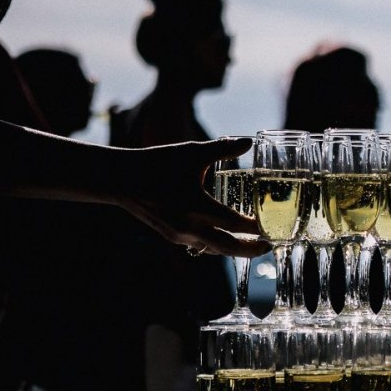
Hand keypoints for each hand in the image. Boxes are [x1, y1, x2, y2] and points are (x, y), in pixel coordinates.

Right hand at [116, 137, 268, 256]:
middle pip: (229, 247)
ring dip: (234, 248)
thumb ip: (223, 148)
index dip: (257, 227)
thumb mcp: (192, 153)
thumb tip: (249, 140)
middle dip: (251, 249)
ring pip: (214, 249)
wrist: (118, 178)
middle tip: (269, 246)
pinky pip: (200, 245)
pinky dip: (216, 244)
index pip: (236, 224)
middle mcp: (189, 226)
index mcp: (196, 206)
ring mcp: (179, 235)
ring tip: (252, 243)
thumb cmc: (157, 162)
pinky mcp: (171, 236)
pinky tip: (226, 237)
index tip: (272, 226)